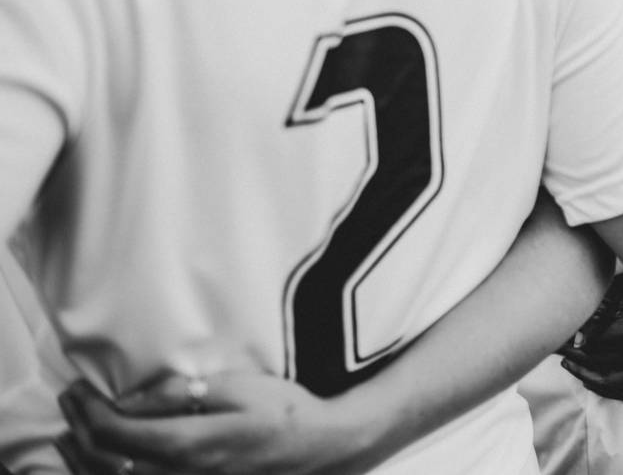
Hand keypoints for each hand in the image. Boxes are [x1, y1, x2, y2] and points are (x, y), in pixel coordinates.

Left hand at [56, 374, 369, 474]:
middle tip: (71, 402)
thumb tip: (131, 400)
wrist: (320, 447)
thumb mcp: (236, 388)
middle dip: (80, 431)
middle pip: (106, 463)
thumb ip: (179, 395)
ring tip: (72, 437)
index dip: (88, 411)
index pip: (115, 434)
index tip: (79, 388)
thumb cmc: (283, 412)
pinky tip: (106, 465)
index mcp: (188, 446)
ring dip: (85, 461)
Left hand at [559, 272, 622, 402]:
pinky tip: (596, 382)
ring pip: (613, 384)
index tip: (559, 341)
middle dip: (576, 360)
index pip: (592, 346)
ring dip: (588, 379)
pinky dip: (611, 392)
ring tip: (573, 368)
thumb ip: (602, 309)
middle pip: (599, 365)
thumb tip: (577, 329)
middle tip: (560, 353)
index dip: (572, 345)